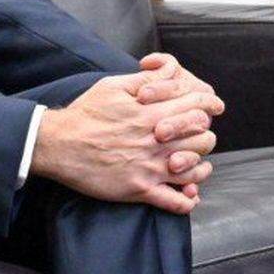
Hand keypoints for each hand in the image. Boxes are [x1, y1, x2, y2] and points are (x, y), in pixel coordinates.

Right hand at [28, 70, 223, 213]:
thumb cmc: (85, 113)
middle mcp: (156, 141)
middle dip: (206, 135)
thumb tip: (171, 71)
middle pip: (203, 139)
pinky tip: (189, 196)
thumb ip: (147, 79)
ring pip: (195, 170)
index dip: (211, 104)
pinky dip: (188, 201)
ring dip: (201, 168)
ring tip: (198, 165)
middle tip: (199, 137)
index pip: (198, 106)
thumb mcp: (115, 85)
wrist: (58, 145)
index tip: (215, 106)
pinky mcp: (140, 190)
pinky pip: (175, 202)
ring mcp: (150, 167)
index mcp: (152, 113)